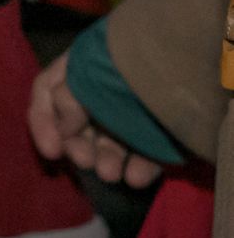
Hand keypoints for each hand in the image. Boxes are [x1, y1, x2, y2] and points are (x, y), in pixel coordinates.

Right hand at [27, 54, 164, 188]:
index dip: (44, 121)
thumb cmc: (133, 61)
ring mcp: (134, 109)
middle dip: (78, 145)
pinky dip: (138, 166)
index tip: (52, 152)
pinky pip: (145, 151)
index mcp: (83, 64)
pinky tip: (136, 177)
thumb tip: (64, 127)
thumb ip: (68, 97)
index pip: (48, 91)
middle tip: (84, 161)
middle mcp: (104, 86)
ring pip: (111, 140)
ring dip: (105, 159)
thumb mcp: (89, 72)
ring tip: (110, 174)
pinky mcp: (163, 131)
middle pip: (78, 120)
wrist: (194, 60)